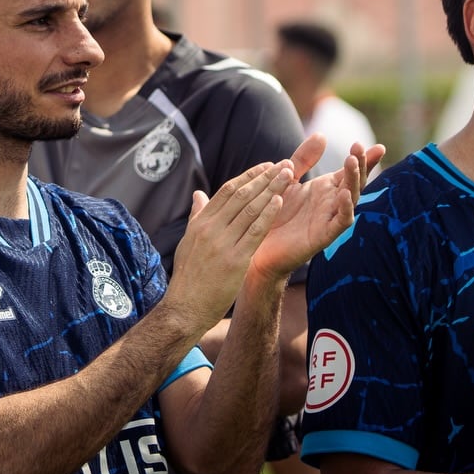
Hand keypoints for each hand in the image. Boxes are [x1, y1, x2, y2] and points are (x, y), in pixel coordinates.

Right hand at [166, 161, 291, 331]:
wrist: (184, 308)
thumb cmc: (188, 278)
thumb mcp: (188, 242)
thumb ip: (197, 217)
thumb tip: (198, 195)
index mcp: (200, 223)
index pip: (227, 191)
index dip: (248, 177)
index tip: (266, 167)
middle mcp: (210, 229)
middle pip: (241, 195)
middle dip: (265, 178)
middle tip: (284, 165)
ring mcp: (222, 243)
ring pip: (250, 209)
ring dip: (271, 190)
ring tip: (288, 177)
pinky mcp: (235, 260)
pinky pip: (254, 231)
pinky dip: (267, 214)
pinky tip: (280, 202)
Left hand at [249, 136, 385, 284]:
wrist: (257, 244)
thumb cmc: (274, 211)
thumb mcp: (288, 179)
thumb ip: (303, 159)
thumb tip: (321, 134)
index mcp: (326, 188)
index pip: (349, 170)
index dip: (365, 159)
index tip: (379, 146)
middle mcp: (332, 202)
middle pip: (354, 181)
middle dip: (360, 164)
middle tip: (359, 146)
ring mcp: (329, 218)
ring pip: (351, 198)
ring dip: (353, 180)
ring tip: (352, 161)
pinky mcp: (323, 235)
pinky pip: (340, 222)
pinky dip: (345, 209)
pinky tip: (344, 194)